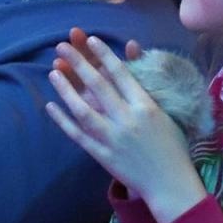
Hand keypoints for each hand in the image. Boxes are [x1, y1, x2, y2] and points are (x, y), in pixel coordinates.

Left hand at [45, 34, 206, 222]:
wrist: (169, 183)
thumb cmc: (172, 144)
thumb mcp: (166, 111)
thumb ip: (147, 82)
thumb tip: (132, 49)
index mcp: (146, 106)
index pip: (121, 74)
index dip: (104, 55)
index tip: (90, 39)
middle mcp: (127, 120)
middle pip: (98, 86)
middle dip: (79, 63)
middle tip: (62, 46)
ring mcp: (113, 138)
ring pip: (83, 110)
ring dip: (66, 90)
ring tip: (53, 72)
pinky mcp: (102, 155)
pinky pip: (78, 135)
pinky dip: (63, 120)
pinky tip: (50, 105)